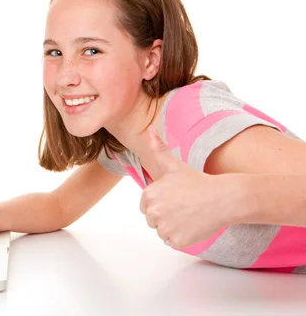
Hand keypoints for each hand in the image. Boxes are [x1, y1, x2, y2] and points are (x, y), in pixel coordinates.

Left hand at [139, 125, 231, 248]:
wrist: (223, 198)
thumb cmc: (198, 181)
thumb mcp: (174, 165)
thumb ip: (158, 148)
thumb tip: (148, 129)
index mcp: (148, 194)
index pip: (146, 206)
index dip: (162, 202)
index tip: (176, 198)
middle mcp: (152, 211)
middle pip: (153, 220)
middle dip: (167, 215)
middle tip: (185, 206)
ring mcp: (164, 227)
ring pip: (162, 231)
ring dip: (174, 226)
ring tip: (190, 214)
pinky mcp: (176, 240)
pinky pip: (173, 241)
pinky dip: (182, 237)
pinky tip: (193, 225)